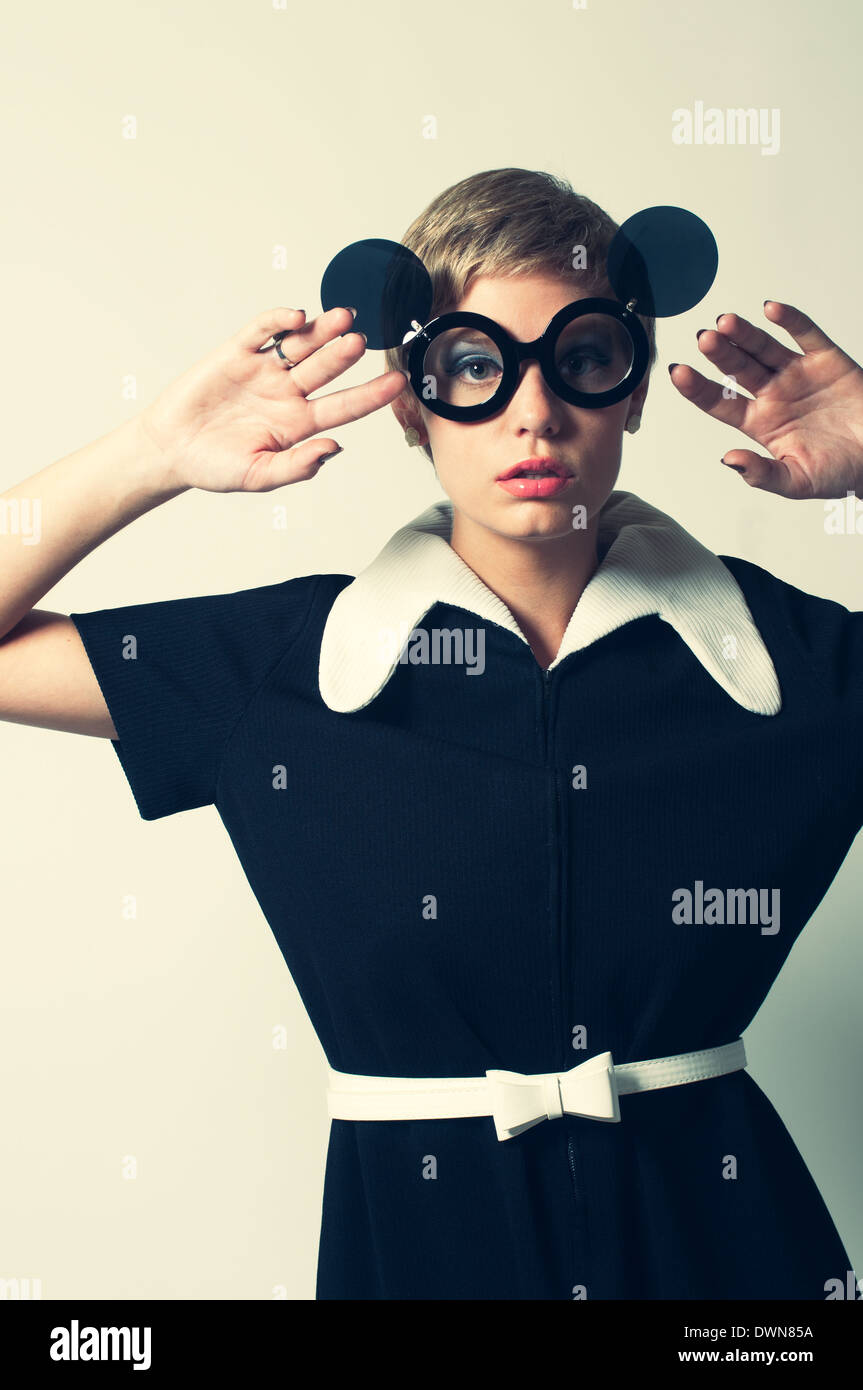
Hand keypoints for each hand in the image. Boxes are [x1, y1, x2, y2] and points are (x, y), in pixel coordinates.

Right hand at [137, 306, 407, 491]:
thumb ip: (297, 466)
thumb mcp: (259, 475)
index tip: (397, 383)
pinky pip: (262, 331)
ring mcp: (265, 370)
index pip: (343, 406)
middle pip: (325, 369)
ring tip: (343, 318)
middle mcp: (288, 393)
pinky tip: (297, 317)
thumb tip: (334, 449)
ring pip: (301, 345)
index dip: (370, 395)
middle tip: (361, 341)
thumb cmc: (214, 467)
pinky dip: (279, 321)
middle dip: (343, 354)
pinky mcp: (237, 353)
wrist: (170, 450)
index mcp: (299, 424)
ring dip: (322, 332)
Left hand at [668, 301, 862, 498]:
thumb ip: (762, 474)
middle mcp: (773, 395)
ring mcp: (797, 375)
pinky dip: (790, 320)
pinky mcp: (826, 359)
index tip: (678, 372)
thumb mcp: (796, 482)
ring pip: (764, 348)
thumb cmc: (839, 472)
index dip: (698, 388)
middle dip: (720, 354)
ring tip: (725, 322)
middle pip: (738, 369)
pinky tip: (771, 310)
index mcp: (760, 423)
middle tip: (704, 339)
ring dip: (744, 334)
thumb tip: (729, 460)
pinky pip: (805, 334)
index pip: (720, 402)